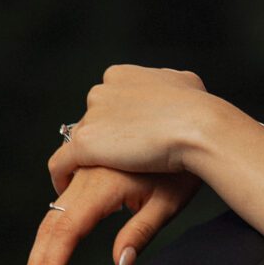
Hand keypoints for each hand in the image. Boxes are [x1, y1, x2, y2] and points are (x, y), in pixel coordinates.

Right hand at [14, 163, 194, 264]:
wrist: (193, 118)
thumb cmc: (186, 166)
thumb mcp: (168, 202)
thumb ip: (140, 232)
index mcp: (102, 187)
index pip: (65, 234)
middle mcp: (85, 172)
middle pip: (51, 225)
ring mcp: (85, 160)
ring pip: (56, 207)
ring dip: (46, 246)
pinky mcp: (90, 150)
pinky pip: (64, 181)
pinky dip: (60, 211)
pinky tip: (64, 235)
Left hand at [48, 63, 216, 193]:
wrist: (199, 126)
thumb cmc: (202, 112)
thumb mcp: (188, 87)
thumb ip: (177, 87)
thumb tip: (183, 86)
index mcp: (123, 75)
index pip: (109, 100)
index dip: (117, 123)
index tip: (126, 142)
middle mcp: (103, 90)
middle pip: (94, 120)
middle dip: (104, 141)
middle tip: (116, 166)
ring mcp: (93, 116)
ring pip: (80, 141)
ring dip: (88, 159)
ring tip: (95, 181)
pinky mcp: (86, 143)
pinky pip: (62, 162)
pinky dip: (62, 176)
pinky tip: (67, 189)